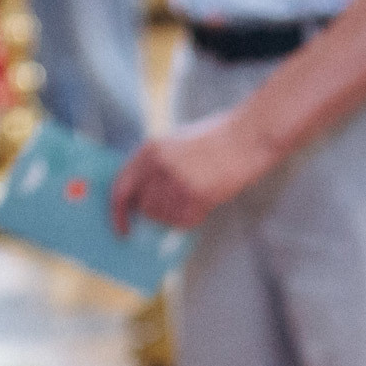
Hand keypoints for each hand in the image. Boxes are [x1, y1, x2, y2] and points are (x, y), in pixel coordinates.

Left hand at [110, 109, 280, 234]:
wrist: (247, 138)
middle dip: (155, 211)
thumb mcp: (175, 143)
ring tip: (194, 193)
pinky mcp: (198, 196)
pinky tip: (204, 199)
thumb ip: (155, 166)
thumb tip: (141, 196)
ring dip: (175, 213)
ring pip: (163, 216)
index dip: (118, 212)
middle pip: (144, 206)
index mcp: (151, 149)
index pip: (122, 187)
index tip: (122, 227)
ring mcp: (179, 182)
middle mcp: (161, 166)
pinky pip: (183, 221)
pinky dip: (191, 217)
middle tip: (172, 206)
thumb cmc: (215, 139)